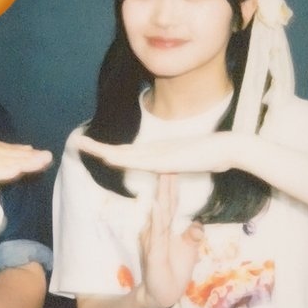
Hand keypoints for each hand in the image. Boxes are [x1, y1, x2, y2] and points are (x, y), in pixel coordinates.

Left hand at [77, 131, 234, 175]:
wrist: (228, 149)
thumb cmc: (215, 156)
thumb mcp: (193, 162)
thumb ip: (185, 163)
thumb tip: (182, 166)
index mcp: (159, 153)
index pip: (129, 154)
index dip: (112, 152)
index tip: (96, 150)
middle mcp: (155, 151)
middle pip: (121, 150)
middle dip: (99, 147)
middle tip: (78, 141)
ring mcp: (158, 154)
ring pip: (124, 153)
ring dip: (103, 149)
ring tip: (83, 144)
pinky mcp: (164, 160)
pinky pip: (138, 161)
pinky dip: (121, 158)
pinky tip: (108, 158)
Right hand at [136, 174, 203, 307]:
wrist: (159, 295)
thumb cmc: (172, 271)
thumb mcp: (188, 252)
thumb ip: (192, 236)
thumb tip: (198, 223)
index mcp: (165, 227)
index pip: (170, 202)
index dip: (174, 184)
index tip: (177, 163)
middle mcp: (156, 229)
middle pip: (164, 201)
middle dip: (167, 181)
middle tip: (169, 157)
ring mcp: (153, 239)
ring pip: (159, 213)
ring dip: (161, 193)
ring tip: (163, 173)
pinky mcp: (153, 252)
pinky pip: (156, 233)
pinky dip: (157, 218)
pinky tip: (158, 204)